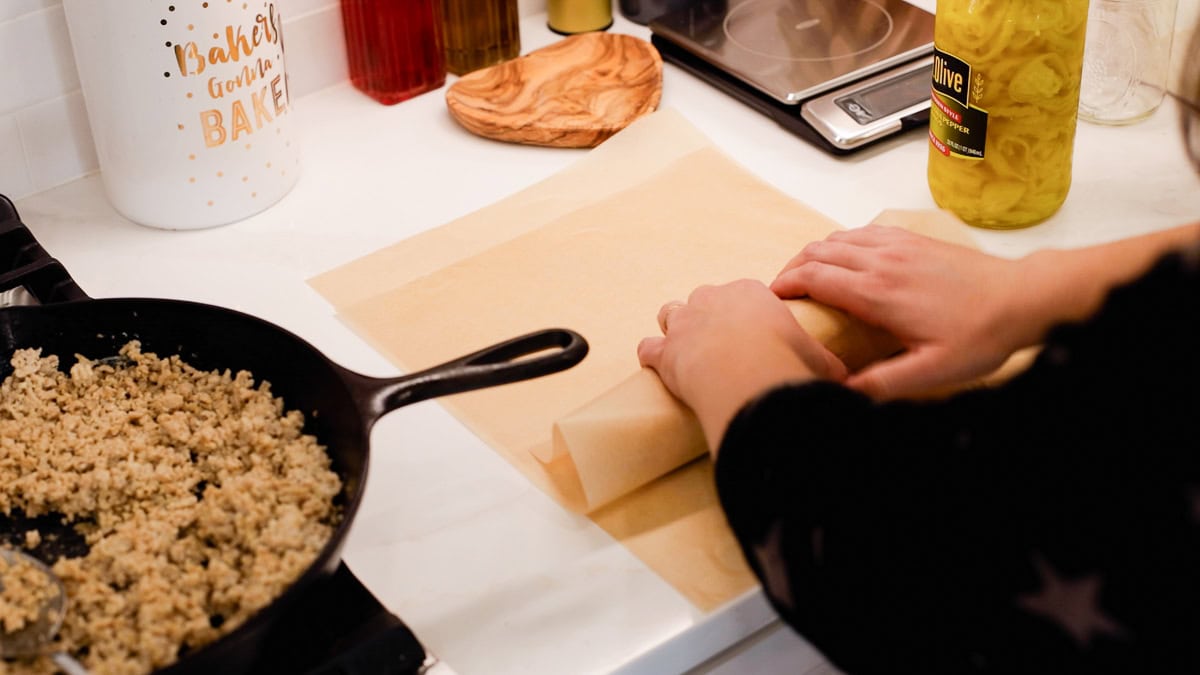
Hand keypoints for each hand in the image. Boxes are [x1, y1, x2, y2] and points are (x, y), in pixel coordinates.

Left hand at [638, 279, 846, 453]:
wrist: (749, 373)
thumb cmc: (788, 361)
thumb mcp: (819, 359)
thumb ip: (826, 365)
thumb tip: (848, 382)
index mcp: (751, 293)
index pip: (743, 293)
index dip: (744, 311)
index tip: (750, 328)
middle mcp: (713, 299)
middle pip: (704, 298)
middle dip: (707, 315)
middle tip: (718, 339)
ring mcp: (685, 323)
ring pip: (670, 313)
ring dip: (675, 327)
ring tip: (684, 346)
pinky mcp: (665, 351)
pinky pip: (649, 347)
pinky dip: (651, 355)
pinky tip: (655, 363)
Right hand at [771, 225, 1028, 399]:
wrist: (1021, 298)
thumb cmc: (979, 336)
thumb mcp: (931, 372)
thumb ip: (883, 384)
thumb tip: (842, 393)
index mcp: (877, 293)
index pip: (812, 277)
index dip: (784, 286)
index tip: (771, 300)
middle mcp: (881, 261)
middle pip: (817, 253)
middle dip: (791, 269)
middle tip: (782, 292)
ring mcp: (897, 245)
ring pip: (836, 238)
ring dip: (813, 255)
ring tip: (805, 277)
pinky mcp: (912, 239)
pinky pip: (862, 231)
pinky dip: (841, 243)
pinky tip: (844, 259)